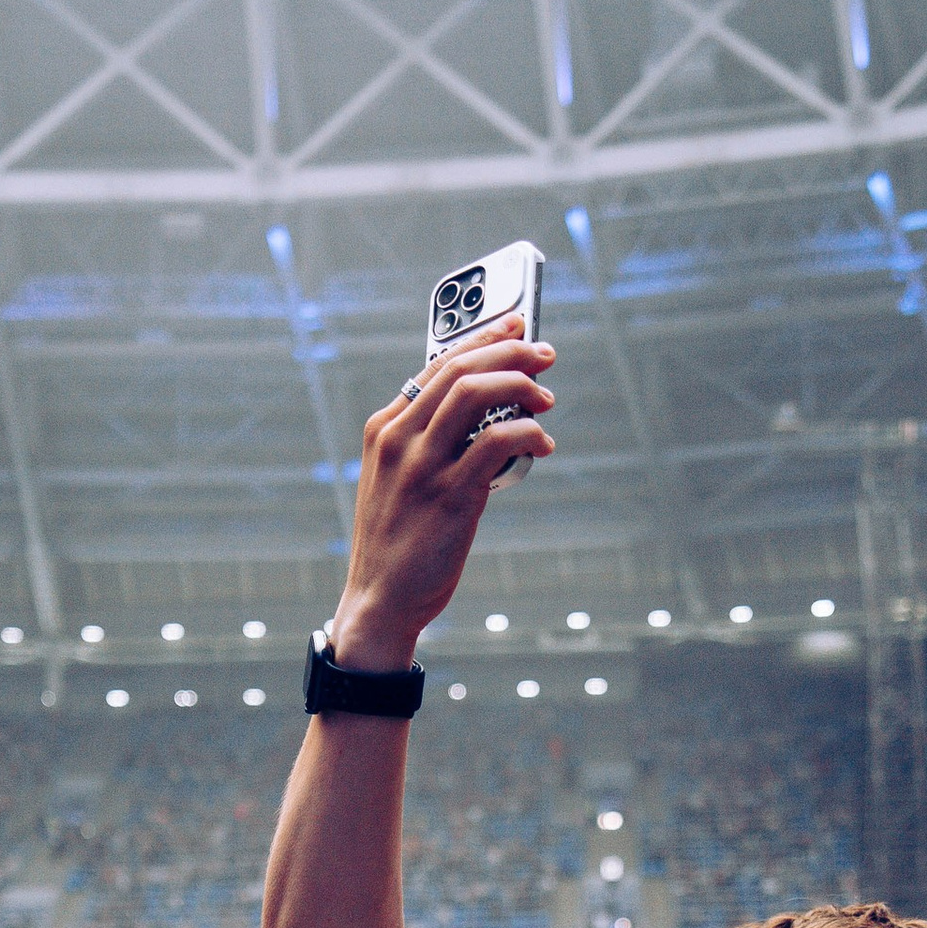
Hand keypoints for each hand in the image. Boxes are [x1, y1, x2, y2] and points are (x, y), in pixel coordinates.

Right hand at [328, 319, 557, 669]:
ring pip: (477, 394)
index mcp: (385, 429)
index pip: (437, 365)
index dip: (482, 339)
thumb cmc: (397, 542)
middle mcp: (399, 439)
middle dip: (511, 352)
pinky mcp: (450, 495)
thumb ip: (429, 444)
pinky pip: (497, 441)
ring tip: (547, 399)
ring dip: (521, 385)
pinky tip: (543, 444)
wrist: (379, 600)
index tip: (517, 327)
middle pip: (460, 369)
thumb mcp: (398, 480)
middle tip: (545, 356)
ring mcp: (422, 466)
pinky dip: (528, 433)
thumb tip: (486, 415)